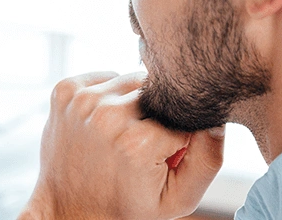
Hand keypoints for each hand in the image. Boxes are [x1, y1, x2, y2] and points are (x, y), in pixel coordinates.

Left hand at [19, 72, 224, 219]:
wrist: (70, 209)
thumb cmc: (127, 208)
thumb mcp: (178, 199)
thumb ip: (208, 160)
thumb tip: (216, 118)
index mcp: (139, 143)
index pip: (184, 117)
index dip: (180, 136)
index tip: (164, 155)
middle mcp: (108, 116)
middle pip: (158, 93)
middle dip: (158, 115)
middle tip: (142, 144)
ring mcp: (82, 101)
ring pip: (132, 80)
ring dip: (134, 102)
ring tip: (122, 135)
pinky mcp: (65, 90)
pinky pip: (106, 76)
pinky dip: (109, 94)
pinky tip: (104, 123)